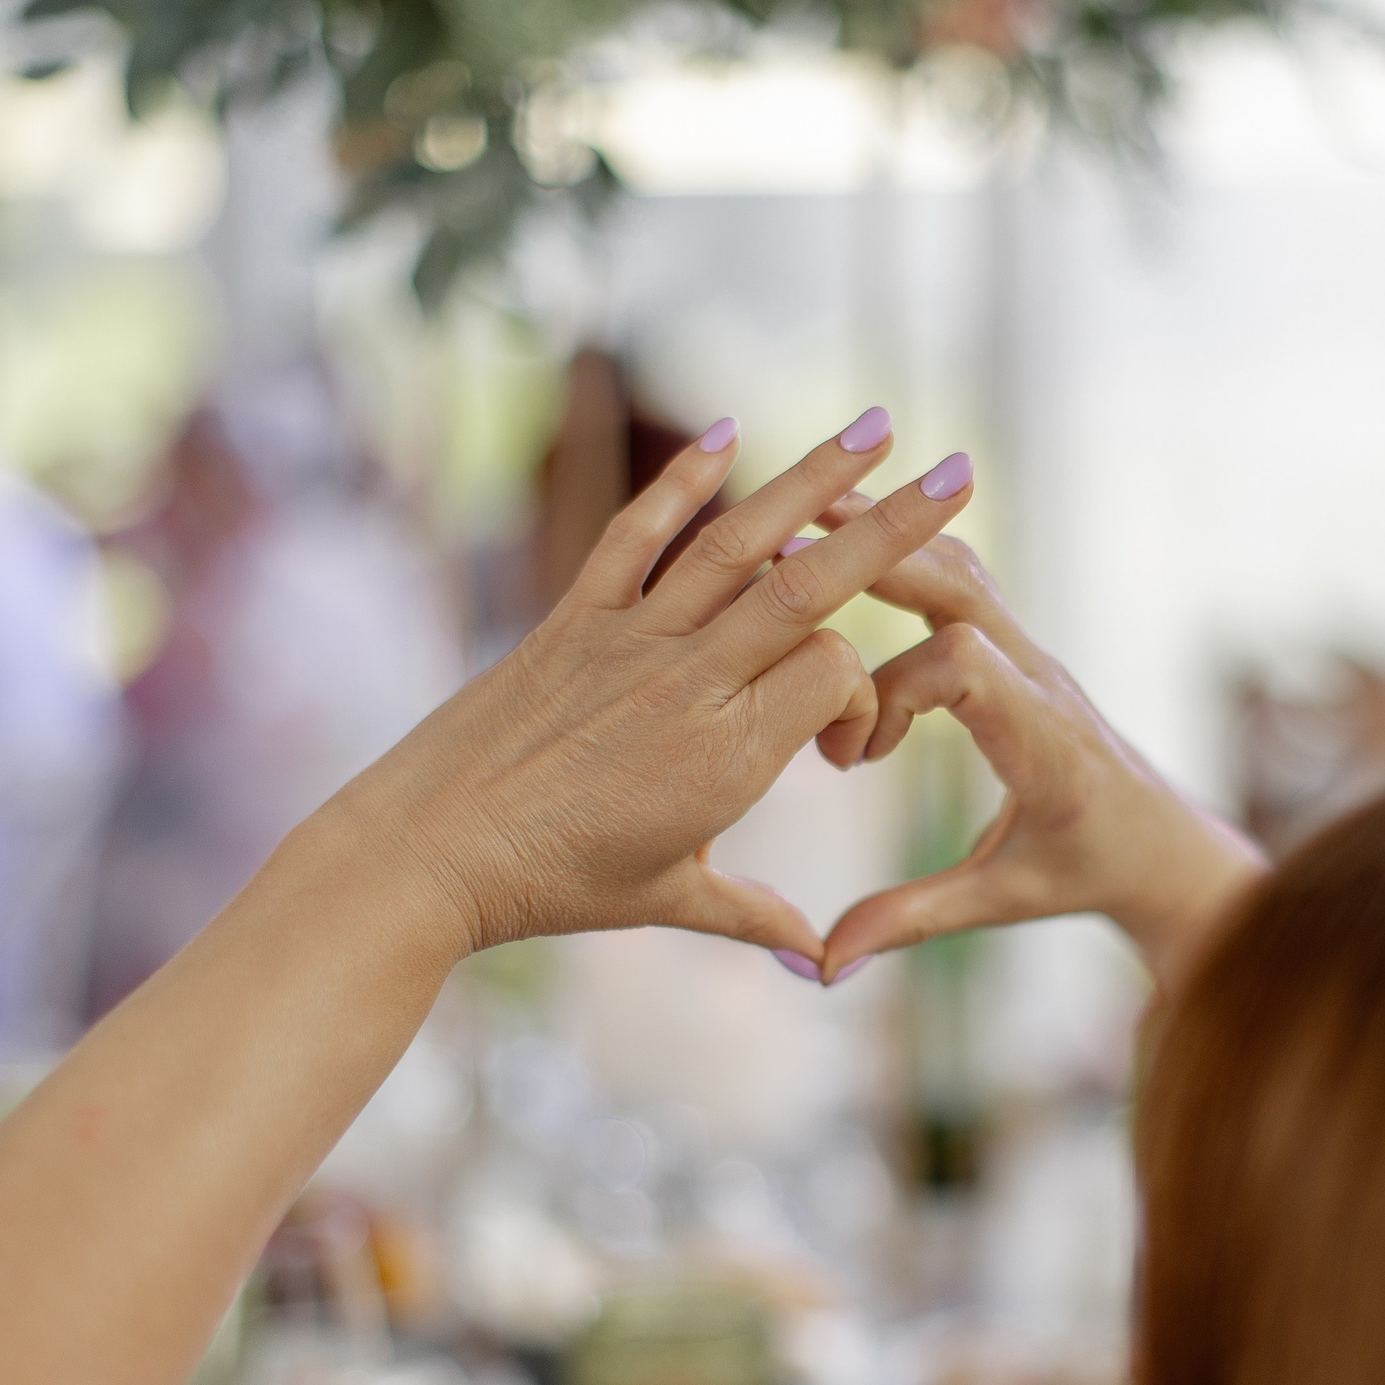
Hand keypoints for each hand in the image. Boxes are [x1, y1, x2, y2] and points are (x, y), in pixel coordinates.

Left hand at [329, 413, 968, 960]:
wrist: (425, 853)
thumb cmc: (550, 887)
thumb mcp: (667, 901)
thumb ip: (753, 915)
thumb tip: (817, 960)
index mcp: (726, 756)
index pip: (833, 674)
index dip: (861, 693)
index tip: (845, 749)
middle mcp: (686, 683)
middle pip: (808, 584)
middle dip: (894, 525)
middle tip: (960, 469)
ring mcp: (628, 640)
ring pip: (735, 542)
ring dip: (810, 476)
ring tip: (875, 424)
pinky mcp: (571, 617)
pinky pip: (634, 535)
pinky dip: (679, 481)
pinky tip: (725, 430)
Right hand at [809, 504, 1266, 983]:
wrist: (1163, 845)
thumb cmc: (1087, 874)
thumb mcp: (1002, 902)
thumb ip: (911, 922)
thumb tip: (821, 966)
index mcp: (1043, 741)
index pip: (959, 666)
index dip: (889, 697)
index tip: (855, 760)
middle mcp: (1041, 680)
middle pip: (958, 588)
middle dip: (876, 561)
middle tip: (784, 548)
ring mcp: (1032, 654)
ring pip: (962, 569)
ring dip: (888, 538)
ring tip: (804, 506)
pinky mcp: (1018, 648)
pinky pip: (962, 582)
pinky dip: (904, 554)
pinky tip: (846, 531)